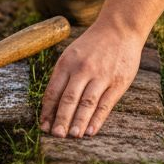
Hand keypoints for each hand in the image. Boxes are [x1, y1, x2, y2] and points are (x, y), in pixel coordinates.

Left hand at [40, 23, 144, 137]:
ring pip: (87, 103)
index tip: (43, 126)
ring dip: (78, 121)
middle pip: (68, 98)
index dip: (48, 110)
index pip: (53, 91)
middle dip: (61, 119)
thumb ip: (63, 76)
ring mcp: (101, 76)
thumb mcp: (72, 55)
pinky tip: (91, 131)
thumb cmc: (92, 46)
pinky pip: (105, 104)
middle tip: (55, 135)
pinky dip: (97, 119)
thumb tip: (52, 104)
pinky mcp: (117, 82)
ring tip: (72, 136)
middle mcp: (82, 69)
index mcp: (66, 63)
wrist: (120, 28)